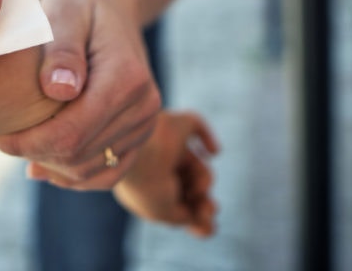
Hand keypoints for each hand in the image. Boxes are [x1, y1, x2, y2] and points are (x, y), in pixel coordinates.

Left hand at [0, 0, 161, 187]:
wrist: (113, 3)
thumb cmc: (82, 3)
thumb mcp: (66, 10)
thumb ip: (62, 50)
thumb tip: (59, 90)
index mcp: (127, 79)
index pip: (72, 133)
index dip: (27, 143)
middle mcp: (144, 108)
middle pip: (78, 156)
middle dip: (30, 152)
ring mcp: (144, 125)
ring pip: (88, 170)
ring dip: (46, 164)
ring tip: (8, 145)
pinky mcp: (137, 135)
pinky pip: (105, 173)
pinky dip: (70, 173)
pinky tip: (38, 162)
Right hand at [113, 111, 219, 236]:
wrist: (138, 150)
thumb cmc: (146, 185)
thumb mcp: (165, 213)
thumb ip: (186, 218)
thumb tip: (206, 222)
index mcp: (145, 187)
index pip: (175, 202)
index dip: (194, 214)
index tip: (209, 228)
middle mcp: (156, 165)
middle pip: (190, 186)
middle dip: (203, 200)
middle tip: (210, 207)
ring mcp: (167, 143)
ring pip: (198, 166)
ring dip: (203, 180)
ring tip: (199, 187)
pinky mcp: (177, 123)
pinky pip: (196, 127)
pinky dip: (207, 138)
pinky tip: (213, 152)